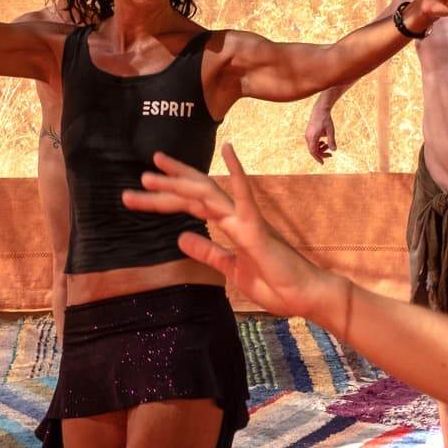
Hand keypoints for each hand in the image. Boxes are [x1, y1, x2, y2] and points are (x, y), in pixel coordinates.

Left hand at [123, 145, 337, 319]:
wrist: (305, 297)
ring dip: (177, 184)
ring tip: (149, 177)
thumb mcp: (231, 269)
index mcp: (231, 225)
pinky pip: (245, 197)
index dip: (169, 195)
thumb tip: (180, 237)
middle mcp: (237, 216)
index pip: (194, 204)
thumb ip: (208, 252)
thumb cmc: (276, 284)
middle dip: (168, 183)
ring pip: (207, 194)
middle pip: (196, 192)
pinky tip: (229, 150)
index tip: (144, 188)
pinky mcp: (257, 229)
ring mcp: (247, 219)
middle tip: (142, 174)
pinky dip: (236, 173)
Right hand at [304, 103, 337, 163]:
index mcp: (312, 137)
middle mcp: (308, 137)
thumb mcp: (330, 131)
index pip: (313, 151)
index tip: (323, 163)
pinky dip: (318, 144)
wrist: (320, 110)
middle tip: (330, 155)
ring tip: (328, 146)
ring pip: (312, 146)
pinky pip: (312, 142)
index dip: (318, 158)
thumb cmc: (326, 120)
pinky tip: (324, 142)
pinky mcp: (308, 133)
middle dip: (321, 154)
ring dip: (320, 148)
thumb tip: (334, 150)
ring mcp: (307, 135)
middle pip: (313, 150)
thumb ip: (332, 141)